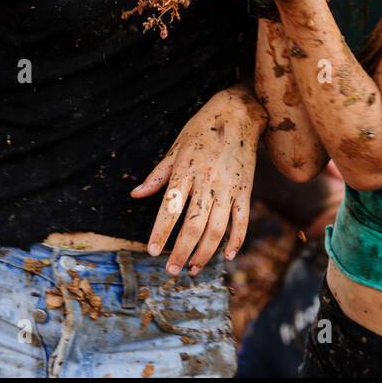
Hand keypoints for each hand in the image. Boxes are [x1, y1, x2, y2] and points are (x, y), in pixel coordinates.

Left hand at [131, 86, 264, 273]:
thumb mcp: (175, 147)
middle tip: (171, 270)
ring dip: (204, 253)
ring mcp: (229, 187)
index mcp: (186, 170)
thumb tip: (136, 195)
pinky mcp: (246, 190)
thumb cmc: (202, 129)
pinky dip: (235, 241)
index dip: (160, 232)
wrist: (238, 113)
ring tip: (192, 268)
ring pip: (217, 229)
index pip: (170, 208)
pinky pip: (242, 221)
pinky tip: (226, 256)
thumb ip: (157, 175)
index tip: (151, 251)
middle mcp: (208, 182)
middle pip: (194, 226)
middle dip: (181, 252)